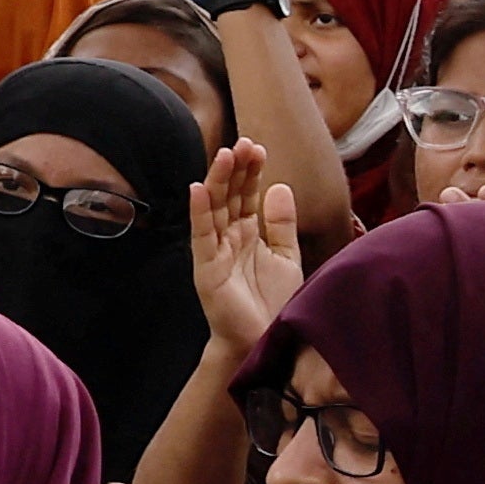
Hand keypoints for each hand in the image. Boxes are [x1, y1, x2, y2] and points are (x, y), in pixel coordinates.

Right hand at [188, 138, 306, 363]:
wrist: (262, 340)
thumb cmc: (273, 301)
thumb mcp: (286, 256)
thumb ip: (282, 223)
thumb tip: (280, 186)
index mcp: (248, 232)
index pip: (247, 195)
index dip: (251, 172)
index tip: (258, 147)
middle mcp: (229, 237)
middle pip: (230, 196)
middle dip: (236, 169)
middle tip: (244, 143)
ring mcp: (215, 250)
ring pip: (214, 209)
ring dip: (217, 181)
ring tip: (224, 154)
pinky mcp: (206, 268)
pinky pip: (201, 236)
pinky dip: (199, 213)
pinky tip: (198, 190)